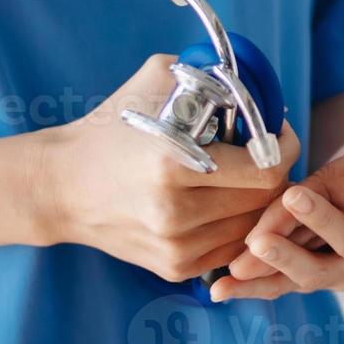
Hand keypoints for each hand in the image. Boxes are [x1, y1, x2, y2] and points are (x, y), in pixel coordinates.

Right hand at [32, 54, 299, 281]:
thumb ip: (209, 75)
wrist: (60, 186)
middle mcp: (177, 212)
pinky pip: (231, 248)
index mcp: (174, 163)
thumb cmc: (110, 127)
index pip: (265, 169)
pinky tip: (221, 203)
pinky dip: (235, 226)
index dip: (283, 148)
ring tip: (241, 178)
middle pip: (264, 201)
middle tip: (263, 153)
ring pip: (253, 227)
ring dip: (257, 202)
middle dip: (274, 173)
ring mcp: (177, 247)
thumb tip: (258, 84)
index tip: (278, 133)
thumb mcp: (154, 81)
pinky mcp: (175, 268)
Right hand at [215, 93, 343, 299]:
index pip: (313, 201)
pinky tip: (274, 273)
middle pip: (303, 216)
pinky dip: (304, 245)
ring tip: (233, 283)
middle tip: (226, 279)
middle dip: (266, 249)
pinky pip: (334, 223)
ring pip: (312, 224)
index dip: (278, 232)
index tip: (240, 262)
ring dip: (278, 252)